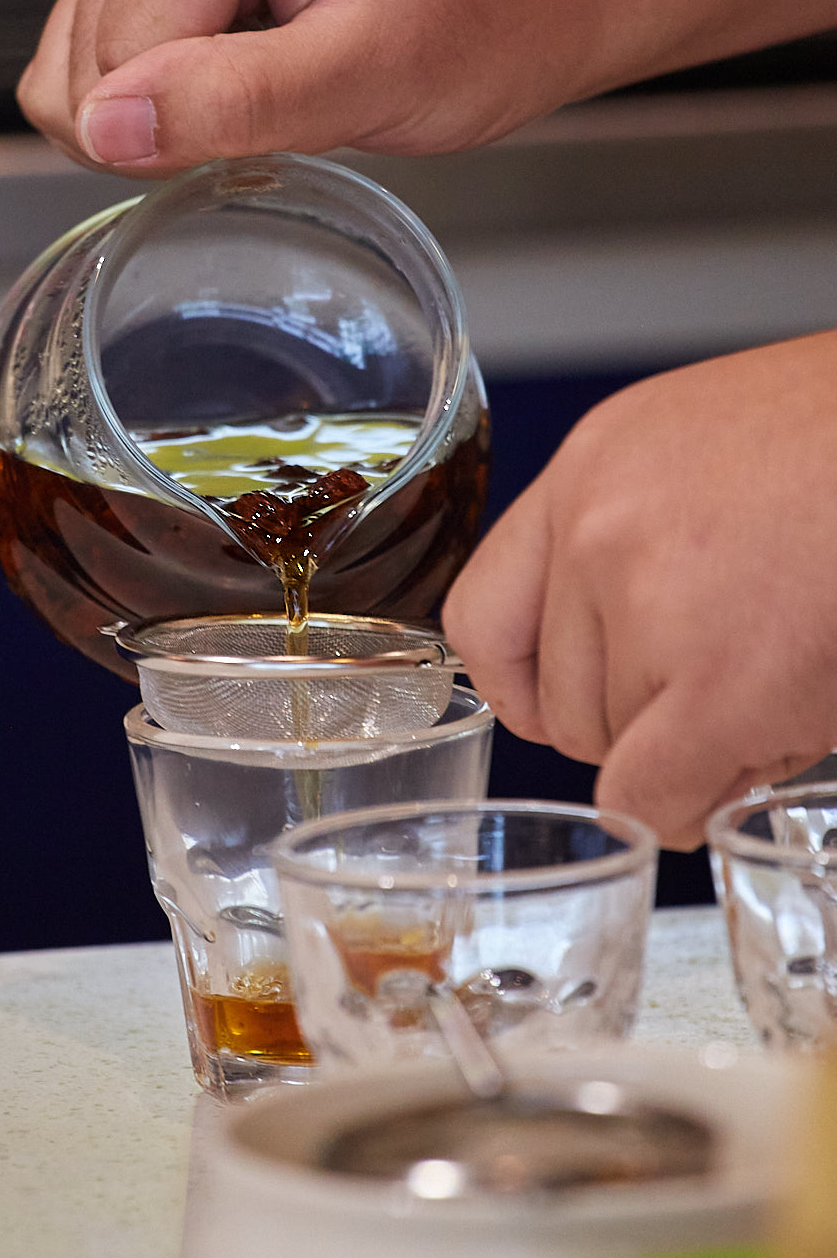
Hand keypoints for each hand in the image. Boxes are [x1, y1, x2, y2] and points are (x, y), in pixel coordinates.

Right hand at [17, 0, 611, 175]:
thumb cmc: (486, 7)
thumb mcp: (376, 72)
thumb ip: (236, 100)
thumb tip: (107, 127)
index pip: (119, 55)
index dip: (188, 127)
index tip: (284, 122)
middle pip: (86, 61)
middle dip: (177, 118)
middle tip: (291, 103)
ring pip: (77, 66)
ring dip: (169, 111)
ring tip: (275, 82)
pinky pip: (101, 57)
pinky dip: (166, 97)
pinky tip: (246, 73)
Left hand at [443, 332, 836, 847]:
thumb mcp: (708, 453)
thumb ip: (637, 540)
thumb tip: (607, 662)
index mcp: (592, 467)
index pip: (480, 613)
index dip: (522, 683)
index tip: (556, 705)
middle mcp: (596, 530)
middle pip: (556, 698)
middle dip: (635, 720)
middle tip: (722, 691)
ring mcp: (649, 604)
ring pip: (612, 749)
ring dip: (689, 747)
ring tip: (777, 680)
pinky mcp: (718, 682)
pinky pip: (653, 793)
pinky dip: (692, 803)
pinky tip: (746, 764)